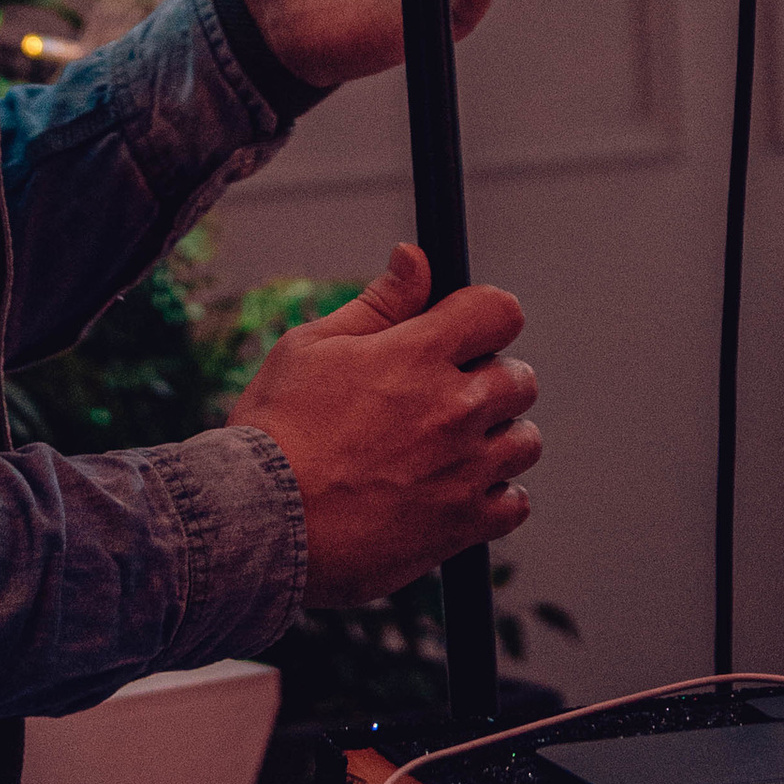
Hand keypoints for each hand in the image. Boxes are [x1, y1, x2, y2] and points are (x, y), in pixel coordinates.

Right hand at [227, 244, 540, 606]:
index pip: (499, 312)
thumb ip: (379, 303)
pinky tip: (456, 489)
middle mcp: (452, 409)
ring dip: (497, 438)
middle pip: (520, 378)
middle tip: (446, 394)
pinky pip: (514, 504)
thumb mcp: (312, 346)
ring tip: (452, 446)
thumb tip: (415, 258)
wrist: (258, 521)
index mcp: (418, 354)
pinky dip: (495, 496)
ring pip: (525, 441)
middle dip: (490, 378)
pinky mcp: (460, 525)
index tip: (466, 329)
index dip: (484, 315)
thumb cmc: (275, 430)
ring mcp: (463, 470)